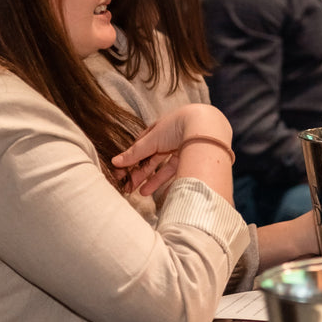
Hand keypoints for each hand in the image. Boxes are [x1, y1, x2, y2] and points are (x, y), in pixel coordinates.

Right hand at [112, 104, 233, 197]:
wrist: (206, 126)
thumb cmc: (176, 126)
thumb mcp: (152, 139)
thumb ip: (135, 153)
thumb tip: (115, 162)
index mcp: (158, 130)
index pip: (141, 147)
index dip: (130, 160)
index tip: (121, 174)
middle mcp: (170, 139)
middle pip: (152, 159)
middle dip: (140, 174)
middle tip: (129, 188)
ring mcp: (182, 149)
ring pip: (165, 168)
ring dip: (153, 180)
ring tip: (143, 193)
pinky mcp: (193, 158)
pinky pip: (180, 172)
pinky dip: (172, 183)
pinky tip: (164, 195)